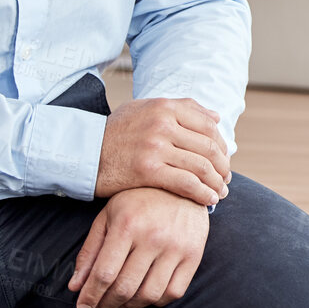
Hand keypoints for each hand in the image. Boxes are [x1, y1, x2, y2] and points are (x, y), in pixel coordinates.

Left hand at [69, 187, 209, 307]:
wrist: (182, 184)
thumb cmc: (139, 200)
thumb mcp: (109, 216)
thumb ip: (90, 251)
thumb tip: (75, 286)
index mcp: (128, 225)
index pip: (104, 273)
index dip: (90, 296)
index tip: (83, 307)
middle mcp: (153, 236)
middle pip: (125, 287)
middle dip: (106, 304)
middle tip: (99, 307)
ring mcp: (176, 246)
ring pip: (149, 295)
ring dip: (130, 306)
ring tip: (121, 302)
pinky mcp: (194, 254)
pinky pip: (173, 292)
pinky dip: (156, 301)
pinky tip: (145, 294)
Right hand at [96, 97, 230, 206]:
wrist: (82, 153)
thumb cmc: (115, 133)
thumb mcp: (144, 109)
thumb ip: (181, 108)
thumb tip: (215, 117)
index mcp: (165, 107)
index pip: (208, 126)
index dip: (222, 146)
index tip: (224, 159)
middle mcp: (162, 123)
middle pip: (208, 147)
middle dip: (222, 166)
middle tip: (225, 179)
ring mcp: (155, 146)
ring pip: (201, 166)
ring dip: (216, 182)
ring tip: (220, 192)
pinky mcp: (148, 170)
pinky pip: (186, 183)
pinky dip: (203, 193)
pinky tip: (209, 200)